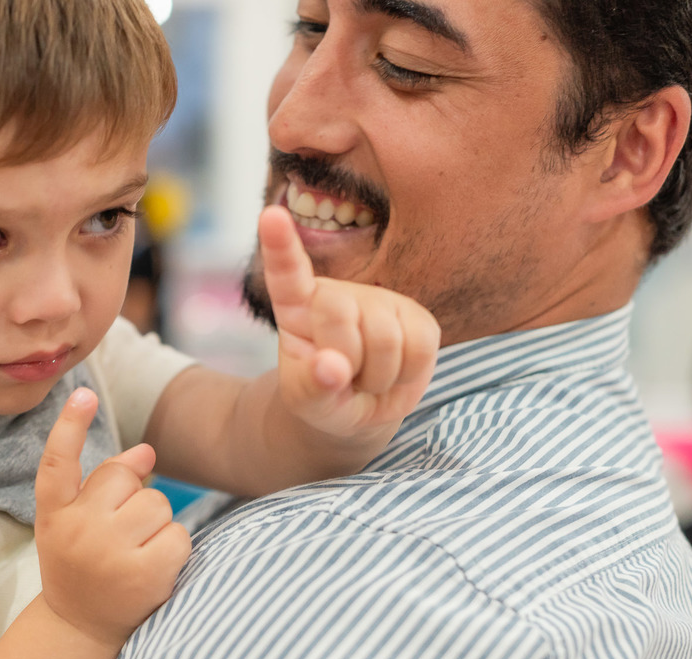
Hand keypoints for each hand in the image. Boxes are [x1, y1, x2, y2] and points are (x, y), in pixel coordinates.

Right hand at [35, 388, 190, 647]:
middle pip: (125, 477)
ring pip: (157, 503)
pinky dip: (174, 549)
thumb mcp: (78, 520)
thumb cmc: (83, 563)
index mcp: (53, 512)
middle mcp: (76, 529)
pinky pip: (178, 535)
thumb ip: (104, 482)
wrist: (80, 629)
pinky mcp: (143, 575)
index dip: (70, 425)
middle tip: (118, 534)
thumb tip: (146, 451)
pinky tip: (153, 569)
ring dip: (156, 523)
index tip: (84, 393)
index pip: (57, 462)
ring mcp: (108, 554)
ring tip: (135, 553)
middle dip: (132, 496)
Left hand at [259, 204, 439, 436]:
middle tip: (343, 379)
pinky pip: (420, 347)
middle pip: (340, 313)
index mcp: (296, 307)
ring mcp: (379, 301)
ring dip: (377, 376)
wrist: (363, 410)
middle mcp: (338, 294)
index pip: (286, 273)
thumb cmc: (324, 399)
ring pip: (385, 336)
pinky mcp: (417, 317)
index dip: (281, 245)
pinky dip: (408, 374)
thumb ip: (311, 388)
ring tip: (367, 379)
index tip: (271, 215)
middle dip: (344, 359)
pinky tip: (395, 374)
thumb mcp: (306, 402)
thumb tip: (332, 367)